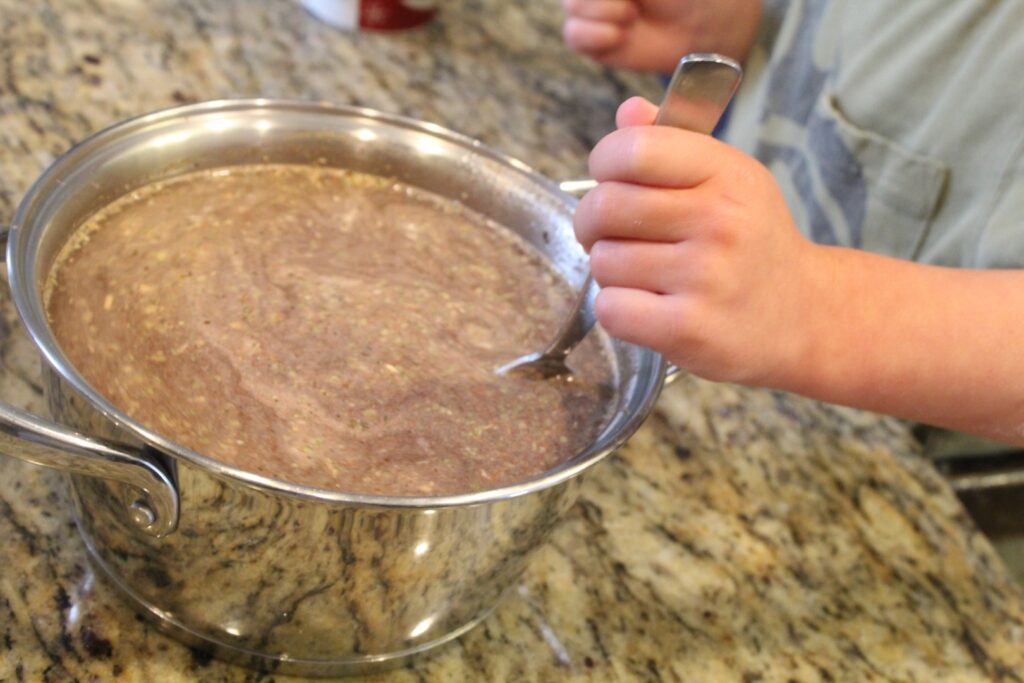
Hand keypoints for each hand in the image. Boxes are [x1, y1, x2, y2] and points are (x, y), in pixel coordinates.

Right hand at [561, 0, 762, 71]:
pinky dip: (598, 37)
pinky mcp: (591, 38)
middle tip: (636, 0)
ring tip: (632, 15)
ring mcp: (589, 7)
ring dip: (606, 12)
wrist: (702, 27)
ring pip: (572, 6)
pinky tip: (621, 35)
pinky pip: (574, 35)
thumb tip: (617, 2)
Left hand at [575, 97, 830, 386]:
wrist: (803, 317)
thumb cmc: (752, 245)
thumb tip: (628, 112)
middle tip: (607, 235)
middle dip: (591, 223)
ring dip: (610, 271)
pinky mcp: (688, 329)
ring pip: (603, 262)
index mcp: (726, 174)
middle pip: (605, 207)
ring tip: (643, 275)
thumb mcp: (729, 181)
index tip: (609, 180)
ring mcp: (706, 277)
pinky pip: (611, 309)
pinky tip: (645, 308)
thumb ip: (672, 143)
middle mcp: (719, 221)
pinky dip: (616, 311)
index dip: (603, 163)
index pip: (632, 149)